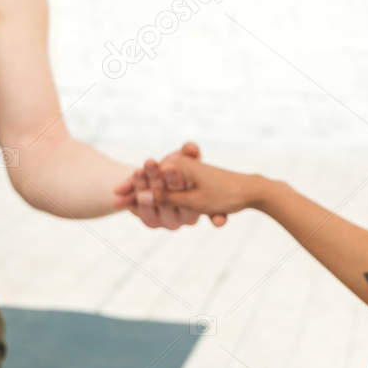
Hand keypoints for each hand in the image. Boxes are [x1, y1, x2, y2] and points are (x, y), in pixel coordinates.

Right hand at [113, 143, 260, 225]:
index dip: (130, 189)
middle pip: (152, 178)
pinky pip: (173, 187)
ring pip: (162, 183)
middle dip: (134, 189)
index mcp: (179, 166)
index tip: (115, 199)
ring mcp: (188, 172)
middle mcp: (182, 166)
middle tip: (116, 198)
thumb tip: (142, 195)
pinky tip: (152, 201)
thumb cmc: (224, 194)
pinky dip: (162, 193)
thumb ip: (166, 198)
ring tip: (130, 202)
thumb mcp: (193, 200)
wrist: (252, 190)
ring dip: (147, 192)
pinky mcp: (195, 180)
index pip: (148, 179)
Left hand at [114, 141, 212, 229]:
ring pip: (153, 204)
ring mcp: (166, 223)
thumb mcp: (186, 158)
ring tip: (138, 170)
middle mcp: (184, 219)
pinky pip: (139, 209)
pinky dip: (131, 196)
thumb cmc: (180, 167)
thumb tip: (191, 147)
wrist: (160, 179)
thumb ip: (190, 152)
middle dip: (158, 180)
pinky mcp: (150, 221)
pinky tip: (125, 184)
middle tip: (149, 164)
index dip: (176, 179)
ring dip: (142, 186)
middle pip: (169, 200)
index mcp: (199, 206)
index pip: (187, 193)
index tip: (167, 167)